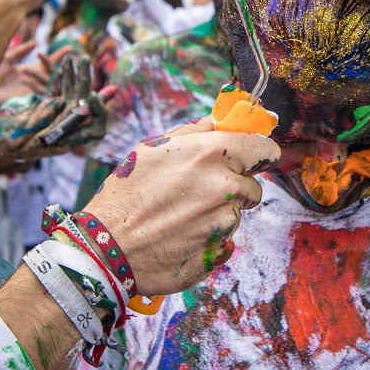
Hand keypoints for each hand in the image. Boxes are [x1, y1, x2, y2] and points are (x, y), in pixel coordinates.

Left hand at [0, 43, 66, 104]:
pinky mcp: (30, 99)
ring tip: (21, 70)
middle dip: (50, 62)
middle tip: (41, 55)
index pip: (50, 62)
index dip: (60, 55)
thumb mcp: (7, 58)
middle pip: (52, 71)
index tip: (70, 47)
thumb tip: (36, 43)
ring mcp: (33, 90)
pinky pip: (39, 91)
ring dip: (36, 74)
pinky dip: (32, 83)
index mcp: (31, 69)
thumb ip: (21, 50)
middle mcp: (35, 80)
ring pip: (47, 81)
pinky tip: (21, 78)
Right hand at [0, 49, 107, 171]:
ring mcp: (53, 119)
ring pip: (72, 97)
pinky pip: (56, 92)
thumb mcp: (17, 133)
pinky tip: (65, 62)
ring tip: (79, 56)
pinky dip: (61, 78)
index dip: (99, 112)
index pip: (93, 130)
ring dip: (76, 77)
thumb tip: (59, 102)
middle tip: (86, 60)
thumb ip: (38, 120)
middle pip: (86, 108)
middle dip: (87, 84)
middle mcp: (62, 130)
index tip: (93, 94)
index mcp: (61, 141)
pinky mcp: (43, 110)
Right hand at [86, 117, 279, 295]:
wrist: (106, 247)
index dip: (260, 153)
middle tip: (199, 191)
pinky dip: (208, 238)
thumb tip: (224, 118)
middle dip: (234, 187)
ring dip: (217, 214)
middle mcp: (225, 187)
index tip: (255, 157)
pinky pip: (224, 241)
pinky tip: (179, 236)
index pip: (263, 148)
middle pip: (253, 186)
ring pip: (235, 215)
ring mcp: (223, 223)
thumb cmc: (127, 193)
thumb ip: (196, 131)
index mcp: (212, 154)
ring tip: (180, 216)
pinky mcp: (217, 252)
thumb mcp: (154, 148)